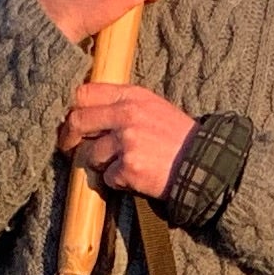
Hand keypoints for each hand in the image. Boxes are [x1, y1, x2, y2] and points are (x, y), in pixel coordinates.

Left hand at [62, 83, 195, 196]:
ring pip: (91, 154)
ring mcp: (127, 141)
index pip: (85, 93)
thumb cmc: (176, 137)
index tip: (72, 122)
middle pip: (78, 121)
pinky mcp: (129, 167)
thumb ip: (122, 104)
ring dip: (101, 164)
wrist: (203, 163)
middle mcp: (127, 114)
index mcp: (131, 96)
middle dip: (70, 138)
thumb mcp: (152, 107)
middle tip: (70, 148)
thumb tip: (86, 110)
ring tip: (122, 165)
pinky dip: (118, 181)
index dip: (72, 108)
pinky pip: (107, 177)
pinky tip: (135, 177)